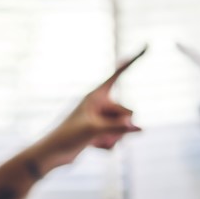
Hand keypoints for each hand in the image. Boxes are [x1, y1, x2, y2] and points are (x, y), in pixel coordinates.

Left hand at [34, 47, 146, 173]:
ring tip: (95, 142)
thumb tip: (139, 128)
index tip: (146, 45)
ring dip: (113, 138)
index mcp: (96, 95)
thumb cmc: (68, 136)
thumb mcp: (94, 130)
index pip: (118, 74)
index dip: (132, 61)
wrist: (53, 153)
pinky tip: (93, 148)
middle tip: (102, 132)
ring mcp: (102, 118)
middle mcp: (100, 104)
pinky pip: (117, 138)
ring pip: (124, 127)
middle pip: (128, 111)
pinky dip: (108, 145)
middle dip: (121, 125)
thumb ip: (118, 128)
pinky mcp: (100, 132)